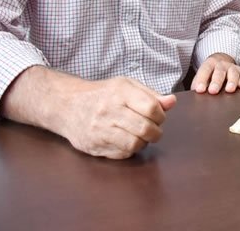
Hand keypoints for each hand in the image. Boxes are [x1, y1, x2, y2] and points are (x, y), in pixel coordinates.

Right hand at [59, 77, 176, 158]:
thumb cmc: (103, 94)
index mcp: (120, 92)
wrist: (67, 105)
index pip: (151, 107)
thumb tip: (172, 102)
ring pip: (135, 144)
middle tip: (153, 129)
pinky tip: (126, 140)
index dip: (161, 115)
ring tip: (140, 135)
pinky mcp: (93, 146)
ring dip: (144, 142)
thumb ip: (151, 94)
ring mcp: (99, 130)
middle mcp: (109, 111)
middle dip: (156, 132)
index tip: (158, 116)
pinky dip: (130, 150)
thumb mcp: (127, 85)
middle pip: (145, 128)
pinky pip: (122, 154)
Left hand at [191, 53, 239, 93]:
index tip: (199, 90)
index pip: (205, 71)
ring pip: (233, 72)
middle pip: (219, 71)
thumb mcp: (201, 77)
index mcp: (209, 64)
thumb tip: (194, 95)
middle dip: (216, 81)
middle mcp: (221, 65)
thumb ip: (198, 85)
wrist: (220, 63)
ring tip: (229, 89)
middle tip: (213, 91)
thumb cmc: (209, 74)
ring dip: (231, 81)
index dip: (202, 80)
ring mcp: (233, 67)